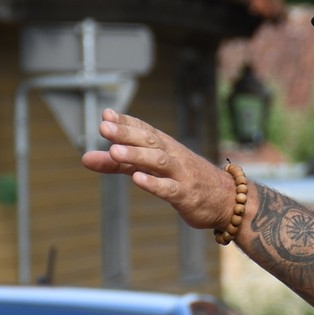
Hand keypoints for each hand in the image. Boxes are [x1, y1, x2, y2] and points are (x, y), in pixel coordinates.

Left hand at [82, 109, 235, 232]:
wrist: (228, 200)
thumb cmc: (185, 180)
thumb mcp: (149, 170)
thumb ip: (118, 164)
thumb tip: (85, 158)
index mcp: (165, 147)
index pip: (144, 129)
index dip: (125, 122)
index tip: (106, 114)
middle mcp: (172, 156)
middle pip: (149, 140)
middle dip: (126, 133)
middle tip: (104, 127)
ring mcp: (180, 174)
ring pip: (158, 160)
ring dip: (136, 155)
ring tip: (114, 151)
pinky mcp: (185, 195)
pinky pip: (169, 188)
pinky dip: (153, 183)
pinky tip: (137, 179)